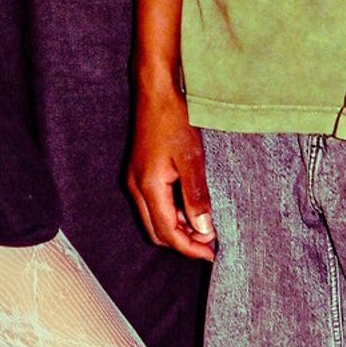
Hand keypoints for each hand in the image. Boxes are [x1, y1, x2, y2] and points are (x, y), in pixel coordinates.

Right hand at [128, 85, 216, 260]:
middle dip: (182, 242)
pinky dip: (170, 214)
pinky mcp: (138, 173)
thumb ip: (196, 196)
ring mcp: (134, 180)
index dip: (189, 247)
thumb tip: (203, 230)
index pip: (168, 232)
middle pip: (157, 231)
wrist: (155, 92)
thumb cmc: (174, 120)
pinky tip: (189, 207)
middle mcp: (136, 188)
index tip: (211, 254)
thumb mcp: (191, 159)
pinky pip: (152, 205)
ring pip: (153, 220)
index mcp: (148, 187)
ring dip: (177, 228)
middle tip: (209, 244)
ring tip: (203, 227)